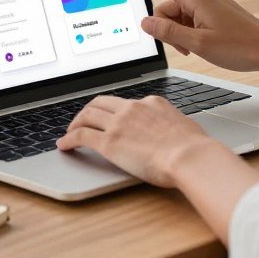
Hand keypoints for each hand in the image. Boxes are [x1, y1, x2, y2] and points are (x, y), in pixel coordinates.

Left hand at [56, 95, 221, 187]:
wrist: (190, 156)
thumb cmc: (194, 147)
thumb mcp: (183, 125)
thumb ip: (170, 124)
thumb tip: (172, 130)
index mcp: (151, 103)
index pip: (124, 102)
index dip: (112, 110)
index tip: (107, 117)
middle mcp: (132, 108)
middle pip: (100, 103)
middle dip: (88, 111)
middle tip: (82, 120)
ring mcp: (119, 123)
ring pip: (87, 115)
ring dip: (75, 123)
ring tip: (70, 132)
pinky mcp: (109, 142)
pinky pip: (81, 135)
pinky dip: (69, 139)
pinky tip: (64, 145)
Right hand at [111, 0, 258, 71]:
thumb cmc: (241, 48)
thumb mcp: (198, 45)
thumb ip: (168, 32)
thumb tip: (146, 22)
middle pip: (167, 6)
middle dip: (168, 28)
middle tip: (185, 49)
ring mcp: (211, 0)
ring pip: (179, 14)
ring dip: (180, 33)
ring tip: (197, 50)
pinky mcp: (216, 8)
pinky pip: (192, 16)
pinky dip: (190, 31)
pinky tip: (204, 44)